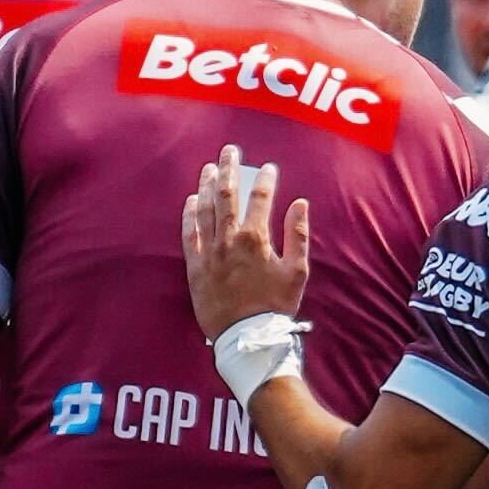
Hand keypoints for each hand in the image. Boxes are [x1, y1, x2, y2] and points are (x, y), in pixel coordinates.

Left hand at [181, 149, 311, 339]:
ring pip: (205, 209)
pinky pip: (189, 234)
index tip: (267, 167)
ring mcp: (209, 252)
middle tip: (229, 150)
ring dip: (206, 185)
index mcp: (256, 239)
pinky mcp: (195, 267)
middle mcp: (229, 240)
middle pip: (227, 195)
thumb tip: (300, 204)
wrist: (247, 338)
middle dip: (228, 169)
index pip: (260, 198)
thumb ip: (299, 235)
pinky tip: (191, 200)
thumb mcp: (298, 272)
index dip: (264, 179)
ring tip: (208, 168)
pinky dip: (189, 214)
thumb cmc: (276, 306)